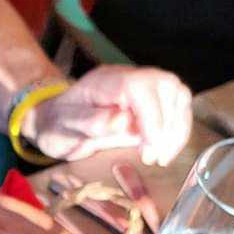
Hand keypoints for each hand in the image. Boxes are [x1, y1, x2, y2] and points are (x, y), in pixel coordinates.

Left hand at [26, 66, 192, 166]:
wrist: (55, 118)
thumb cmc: (57, 124)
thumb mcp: (64, 128)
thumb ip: (90, 122)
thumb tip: (122, 120)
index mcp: (106, 81)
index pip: (141, 87)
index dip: (152, 117)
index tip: (149, 148)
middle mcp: (129, 76)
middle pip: (167, 87)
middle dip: (167, 125)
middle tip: (153, 157)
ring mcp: (143, 85)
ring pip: (178, 95)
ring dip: (176, 129)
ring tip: (161, 156)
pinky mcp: (152, 98)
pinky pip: (178, 106)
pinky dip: (177, 129)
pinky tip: (165, 150)